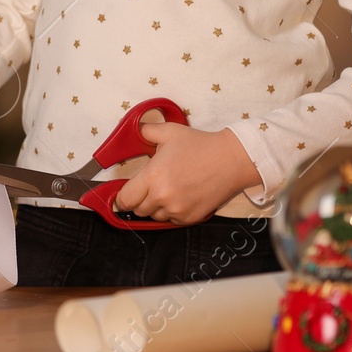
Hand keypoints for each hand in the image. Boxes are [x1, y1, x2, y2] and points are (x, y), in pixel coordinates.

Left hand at [113, 123, 262, 224]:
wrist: (231, 160)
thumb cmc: (200, 145)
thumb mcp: (169, 132)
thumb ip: (146, 131)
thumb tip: (135, 131)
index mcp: (153, 177)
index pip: (125, 199)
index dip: (121, 197)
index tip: (124, 193)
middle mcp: (163, 197)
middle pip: (139, 210)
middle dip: (139, 200)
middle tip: (148, 187)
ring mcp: (177, 210)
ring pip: (155, 217)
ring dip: (155, 207)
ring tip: (166, 191)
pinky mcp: (191, 217)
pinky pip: (172, 220)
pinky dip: (171, 212)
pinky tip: (179, 197)